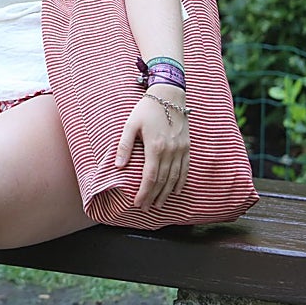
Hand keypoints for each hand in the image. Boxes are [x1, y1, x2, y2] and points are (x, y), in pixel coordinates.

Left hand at [116, 85, 189, 208]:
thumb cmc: (146, 109)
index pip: (150, 177)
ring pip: (175, 178)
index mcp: (155, 147)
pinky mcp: (187, 147)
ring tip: (159, 204)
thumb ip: (125, 145)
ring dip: (167, 193)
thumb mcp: (131, 124)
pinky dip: (181, 182)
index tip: (138, 203)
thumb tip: (118, 166)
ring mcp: (181, 150)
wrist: (169, 96)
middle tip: (145, 208)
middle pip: (163, 181)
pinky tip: (176, 191)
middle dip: (153, 196)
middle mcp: (170, 151)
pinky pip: (185, 169)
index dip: (144, 192)